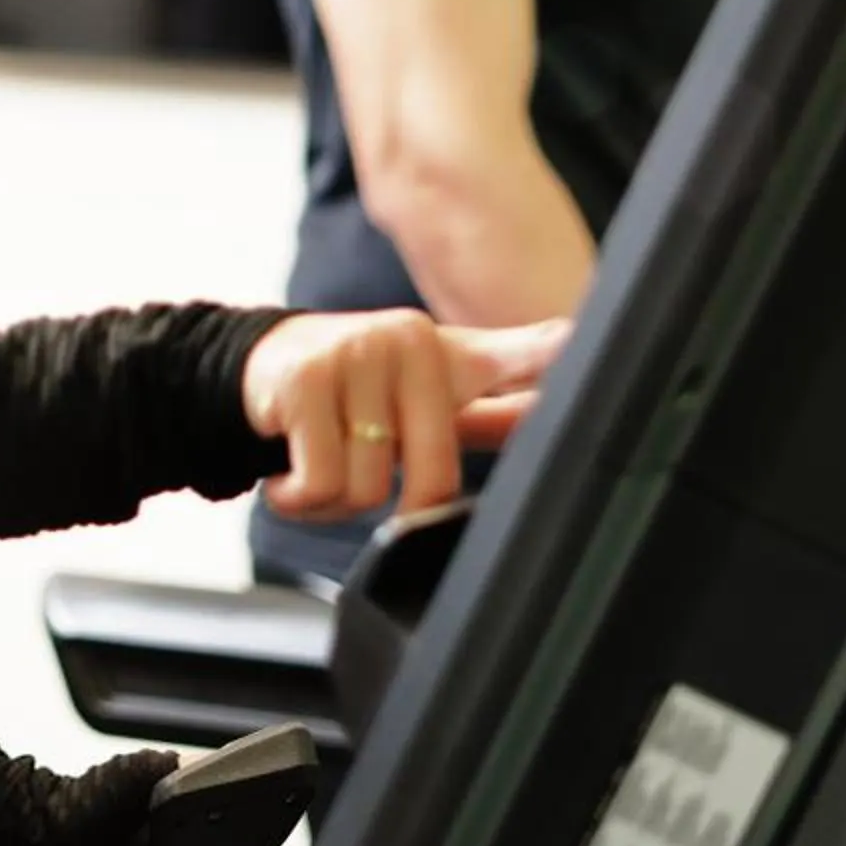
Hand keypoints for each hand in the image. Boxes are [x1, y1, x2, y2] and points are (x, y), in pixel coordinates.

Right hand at [240, 309, 566, 521]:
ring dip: (335, 504)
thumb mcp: (429, 391)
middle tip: (368, 477)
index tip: (584, 346)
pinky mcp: (303, 379)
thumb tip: (557, 415)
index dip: (552, 358)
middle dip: (398, 506)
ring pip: (368, 489)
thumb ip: (495, 406)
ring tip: (322, 466)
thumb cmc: (360, 389)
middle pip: (434, 477)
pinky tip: (288, 476)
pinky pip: (320, 484)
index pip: (516, 356)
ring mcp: (354, 354)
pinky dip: (299, 500)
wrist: (261, 367)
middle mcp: (406, 340)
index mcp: (444, 350)